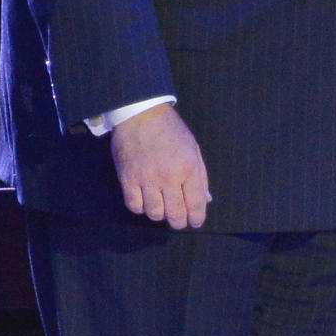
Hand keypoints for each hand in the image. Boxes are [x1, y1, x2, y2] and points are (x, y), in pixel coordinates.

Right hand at [110, 103, 211, 229]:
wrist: (141, 114)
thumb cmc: (171, 130)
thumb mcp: (193, 148)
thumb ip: (200, 175)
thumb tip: (206, 200)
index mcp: (189, 167)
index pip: (196, 205)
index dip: (196, 219)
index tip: (194, 221)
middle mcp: (169, 177)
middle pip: (175, 215)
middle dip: (179, 221)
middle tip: (178, 218)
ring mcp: (147, 179)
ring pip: (155, 214)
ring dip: (160, 213)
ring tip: (161, 204)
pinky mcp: (128, 180)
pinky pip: (135, 207)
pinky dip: (141, 207)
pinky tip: (145, 198)